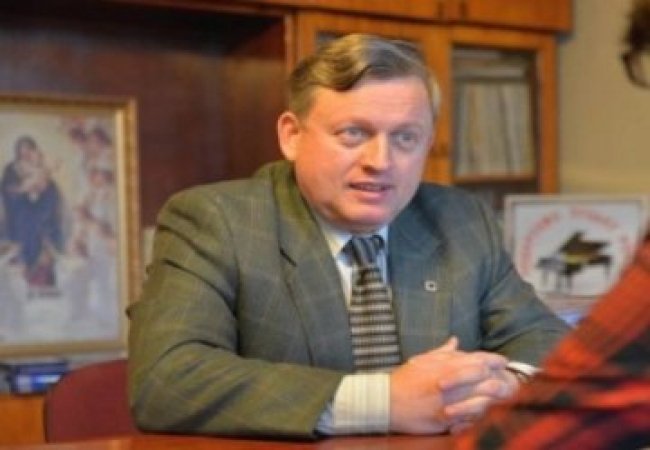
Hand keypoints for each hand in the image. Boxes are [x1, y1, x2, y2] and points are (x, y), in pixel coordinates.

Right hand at [389, 337, 508, 433]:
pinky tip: (488, 414)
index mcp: (445, 366)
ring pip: (483, 400)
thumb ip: (442, 352)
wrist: (385, 401)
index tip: (503, 362)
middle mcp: (450, 383)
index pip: (478, 360)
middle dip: (500, 380)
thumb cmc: (404, 380)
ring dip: (495, 399)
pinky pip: (471, 419)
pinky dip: (482, 416)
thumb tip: (455, 340)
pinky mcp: (445, 420)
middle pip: (486, 379)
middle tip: (507, 381)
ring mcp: (449, 402)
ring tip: (503, 399)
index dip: (494, 360)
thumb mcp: (421, 360)